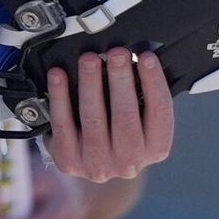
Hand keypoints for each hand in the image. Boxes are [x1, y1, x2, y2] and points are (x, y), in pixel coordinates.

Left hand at [44, 48, 173, 180]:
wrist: (92, 164)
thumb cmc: (117, 135)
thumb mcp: (139, 121)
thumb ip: (140, 96)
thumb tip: (134, 59)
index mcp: (154, 149)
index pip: (160, 113)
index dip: (154, 82)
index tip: (146, 57)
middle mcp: (129, 161)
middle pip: (125, 116)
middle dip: (120, 79)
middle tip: (116, 54)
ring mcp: (98, 164)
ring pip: (93, 118)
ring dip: (90, 84)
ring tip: (89, 59)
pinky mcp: (69, 160)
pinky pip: (62, 124)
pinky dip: (59, 96)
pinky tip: (58, 76)